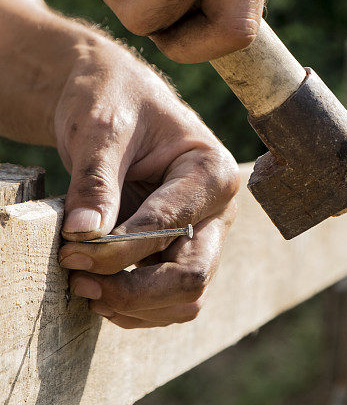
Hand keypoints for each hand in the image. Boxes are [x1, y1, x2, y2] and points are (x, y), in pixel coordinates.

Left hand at [55, 34, 238, 328]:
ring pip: (184, 299)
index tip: (69, 250)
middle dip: (134, 290)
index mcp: (212, 172)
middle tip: (80, 282)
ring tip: (83, 286)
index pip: (170, 228)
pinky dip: (135, 307)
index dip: (118, 250)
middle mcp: (218, 210)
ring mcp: (204, 235)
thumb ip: (95, 181)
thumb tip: (83, 235)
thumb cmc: (112, 99)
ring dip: (134, 305)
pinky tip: (98, 288)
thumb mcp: (100, 130)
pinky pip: (169, 301)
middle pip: (191, 277)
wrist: (111, 97)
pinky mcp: (183, 252)